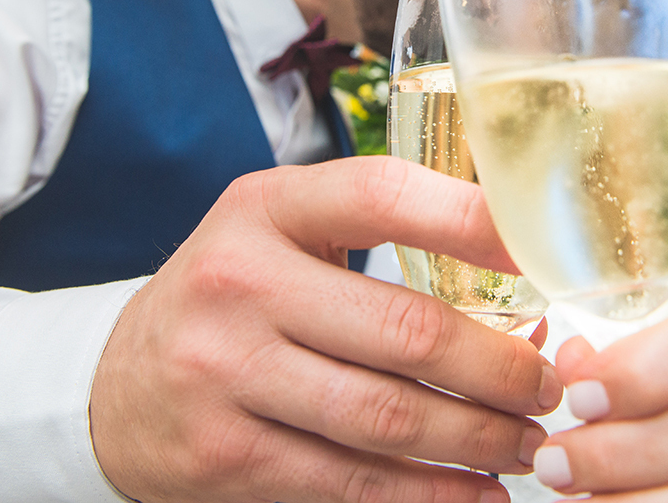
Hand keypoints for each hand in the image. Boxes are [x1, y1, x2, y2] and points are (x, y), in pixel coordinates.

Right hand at [89, 156, 562, 502]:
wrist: (116, 383)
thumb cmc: (232, 296)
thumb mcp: (279, 236)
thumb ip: (373, 241)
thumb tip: (514, 281)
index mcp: (263, 208)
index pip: (383, 194)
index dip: (475, 221)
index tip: (545, 254)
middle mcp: (239, 282)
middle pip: (405, 330)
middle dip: (500, 368)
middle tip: (550, 387)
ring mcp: (224, 372)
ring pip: (386, 417)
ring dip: (476, 438)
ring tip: (526, 443)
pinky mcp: (223, 454)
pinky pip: (349, 482)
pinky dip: (426, 496)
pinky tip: (474, 494)